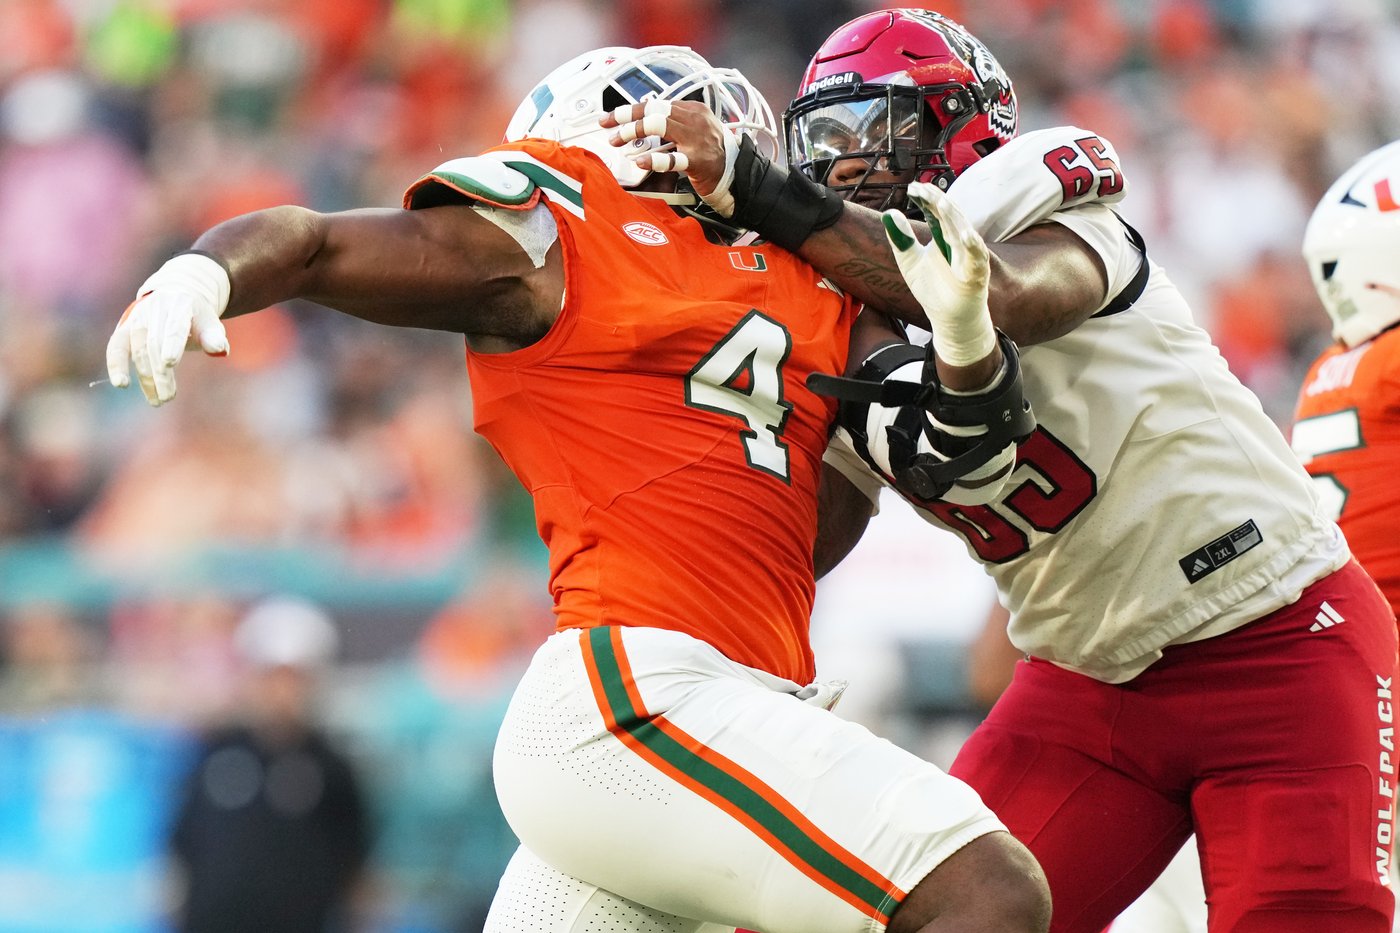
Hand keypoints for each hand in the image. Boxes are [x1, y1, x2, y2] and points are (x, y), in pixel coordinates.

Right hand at [106, 253, 230, 405]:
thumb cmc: (195, 318)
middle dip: (160, 372)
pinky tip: (121, 384)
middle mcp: (155, 308)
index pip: (175, 326)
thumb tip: (220, 349)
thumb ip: (214, 336)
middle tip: (168, 397)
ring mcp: (137, 317)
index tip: (170, 363)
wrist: (175, 296)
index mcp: (180, 304)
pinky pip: (116, 347)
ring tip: (157, 400)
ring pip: (138, 349)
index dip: (172, 343)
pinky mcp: (124, 328)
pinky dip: (116, 364)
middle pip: (155, 343)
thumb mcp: (209, 323)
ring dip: (146, 377)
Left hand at [600, 100, 736, 215]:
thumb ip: (671, 121)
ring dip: (634, 132)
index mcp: (692, 109)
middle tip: (609, 129)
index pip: (655, 103)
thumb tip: (642, 116)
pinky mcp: (698, 161)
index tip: (609, 118)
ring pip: (659, 125)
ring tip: (618, 142)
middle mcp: (694, 119)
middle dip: (626, 117)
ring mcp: (697, 139)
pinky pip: (673, 159)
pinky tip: (640, 161)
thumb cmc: (711, 153)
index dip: (629, 110)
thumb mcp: (693, 129)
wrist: (737, 173)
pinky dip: (654, 159)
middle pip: (654, 109)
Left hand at [882, 182, 996, 373]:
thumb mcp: (909, 263)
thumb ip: (900, 240)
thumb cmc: (934, 290)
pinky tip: (964, 234)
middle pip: (949, 216)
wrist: (949, 320)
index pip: (935, 212)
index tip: (912, 188)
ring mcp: (969, 257)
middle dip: (937, 201)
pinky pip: (976, 257)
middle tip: (922, 189)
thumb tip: (888, 214)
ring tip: (941, 203)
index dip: (925, 199)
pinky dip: (972, 245)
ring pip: (963, 232)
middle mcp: (958, 242)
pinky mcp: (976, 274)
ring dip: (954, 217)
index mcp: (943, 237)